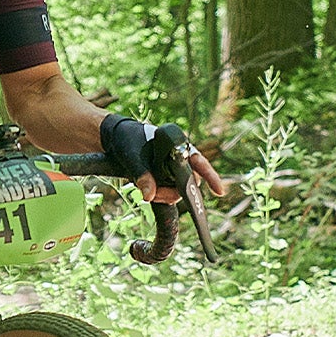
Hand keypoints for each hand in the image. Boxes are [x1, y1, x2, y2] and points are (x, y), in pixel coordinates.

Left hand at [101, 116, 228, 204]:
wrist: (117, 139)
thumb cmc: (128, 140)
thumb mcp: (132, 156)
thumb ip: (141, 174)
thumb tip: (149, 196)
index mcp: (178, 145)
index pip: (199, 162)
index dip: (211, 177)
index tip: (219, 191)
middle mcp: (181, 157)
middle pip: (188, 182)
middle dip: (172, 192)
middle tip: (153, 195)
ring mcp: (174, 169)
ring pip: (177, 190)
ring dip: (163, 194)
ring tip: (145, 188)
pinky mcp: (165, 178)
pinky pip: (168, 191)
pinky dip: (159, 195)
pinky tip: (149, 192)